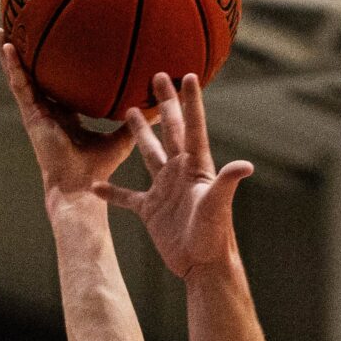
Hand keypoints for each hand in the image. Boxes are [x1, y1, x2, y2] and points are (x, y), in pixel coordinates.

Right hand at [0, 28, 136, 207]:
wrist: (79, 186)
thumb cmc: (100, 168)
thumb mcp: (123, 136)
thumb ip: (139, 118)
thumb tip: (162, 100)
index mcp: (66, 116)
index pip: (59, 85)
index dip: (57, 67)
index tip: (58, 44)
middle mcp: (48, 112)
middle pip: (35, 76)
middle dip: (27, 54)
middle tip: (20, 28)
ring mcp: (36, 113)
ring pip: (19, 77)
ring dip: (10, 54)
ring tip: (0, 28)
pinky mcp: (30, 116)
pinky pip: (19, 85)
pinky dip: (13, 66)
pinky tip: (8, 45)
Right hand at [104, 71, 251, 278]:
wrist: (203, 266)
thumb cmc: (214, 237)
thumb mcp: (218, 207)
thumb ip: (227, 183)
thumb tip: (245, 165)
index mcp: (195, 167)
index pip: (193, 127)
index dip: (191, 102)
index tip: (189, 75)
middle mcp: (179, 172)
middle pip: (170, 130)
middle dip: (164, 103)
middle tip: (158, 76)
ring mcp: (164, 190)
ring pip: (148, 154)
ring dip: (139, 134)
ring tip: (127, 111)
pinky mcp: (151, 210)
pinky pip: (127, 197)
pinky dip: (111, 191)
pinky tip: (95, 185)